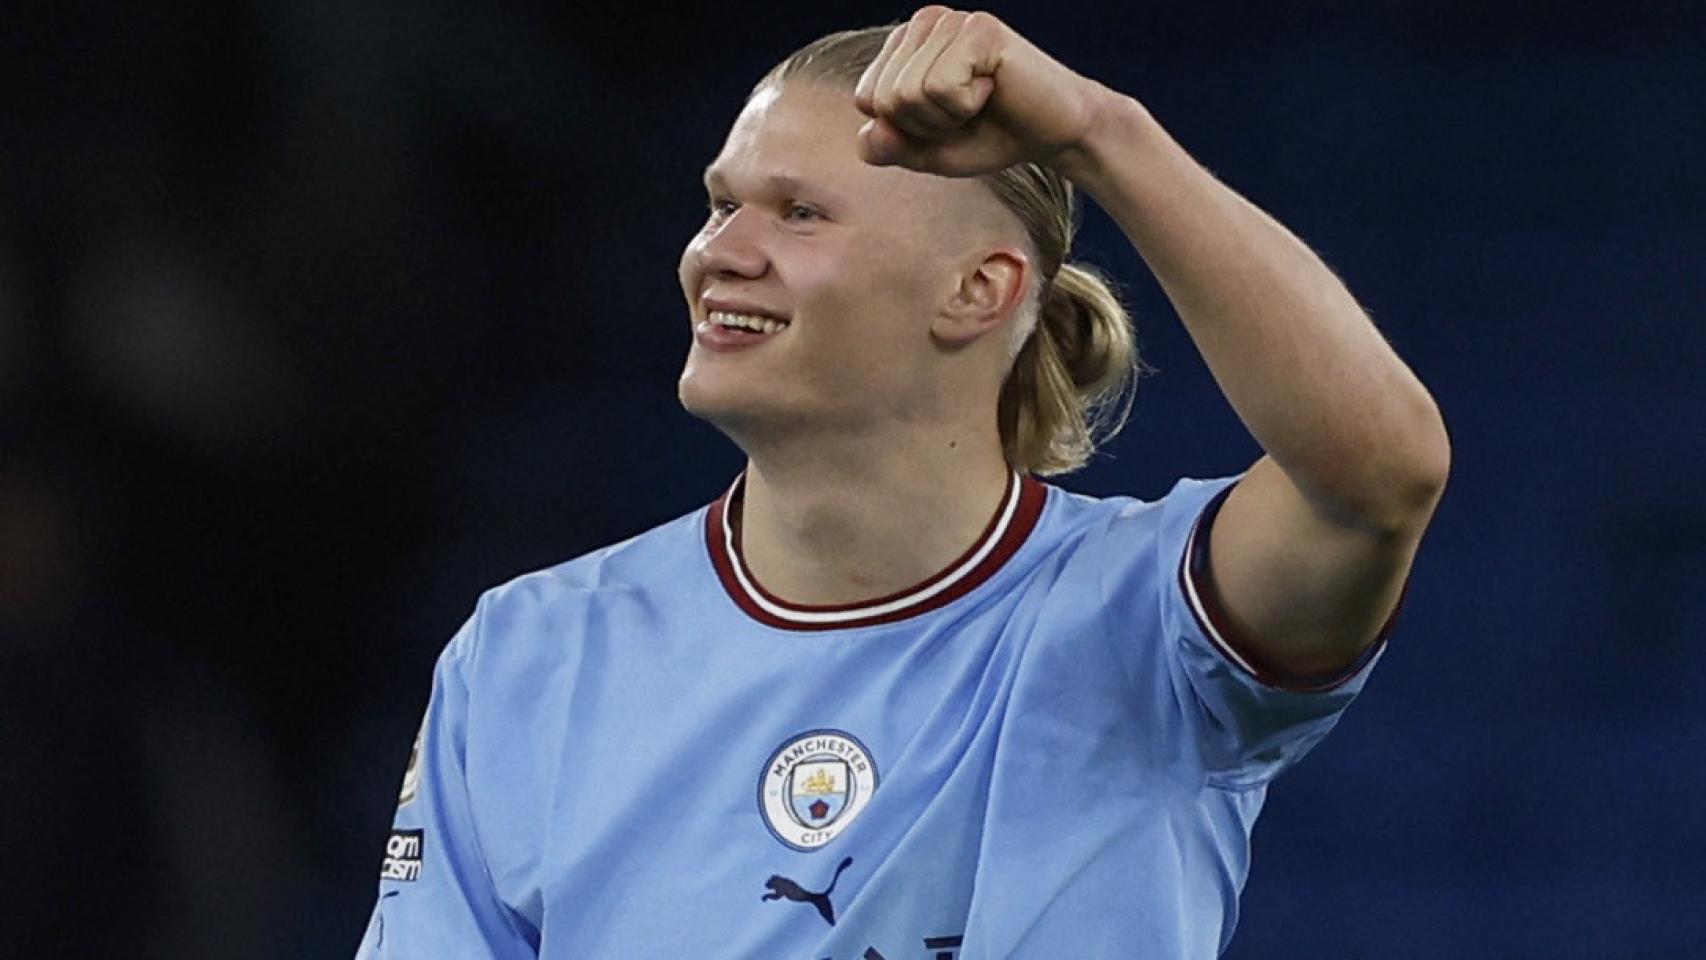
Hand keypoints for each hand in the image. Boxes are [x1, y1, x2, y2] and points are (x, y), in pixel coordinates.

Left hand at [853, 6, 1108, 177]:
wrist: (1053, 134)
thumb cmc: (990, 136)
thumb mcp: (926, 153)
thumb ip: (887, 148)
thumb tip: (871, 131)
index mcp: (903, 46)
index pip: (866, 100)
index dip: (905, 130)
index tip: (944, 120)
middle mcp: (923, 23)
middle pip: (884, 98)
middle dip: (925, 125)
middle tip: (966, 113)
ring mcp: (951, 21)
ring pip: (909, 93)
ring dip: (948, 117)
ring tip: (980, 100)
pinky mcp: (979, 29)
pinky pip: (942, 86)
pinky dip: (967, 105)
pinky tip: (994, 88)